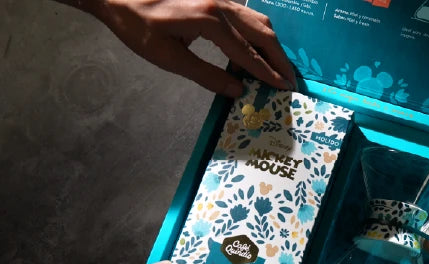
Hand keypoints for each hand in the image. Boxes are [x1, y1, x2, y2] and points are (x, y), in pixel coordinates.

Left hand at [91, 0, 296, 96]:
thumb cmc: (137, 26)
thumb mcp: (168, 57)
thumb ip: (206, 75)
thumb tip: (238, 91)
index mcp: (210, 20)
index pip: (248, 53)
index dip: (267, 73)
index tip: (284, 89)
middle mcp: (221, 4)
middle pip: (262, 33)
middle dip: (279, 58)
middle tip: (290, 80)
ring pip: (257, 21)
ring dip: (271, 45)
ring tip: (277, 68)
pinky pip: (246, 16)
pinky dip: (257, 34)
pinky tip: (257, 50)